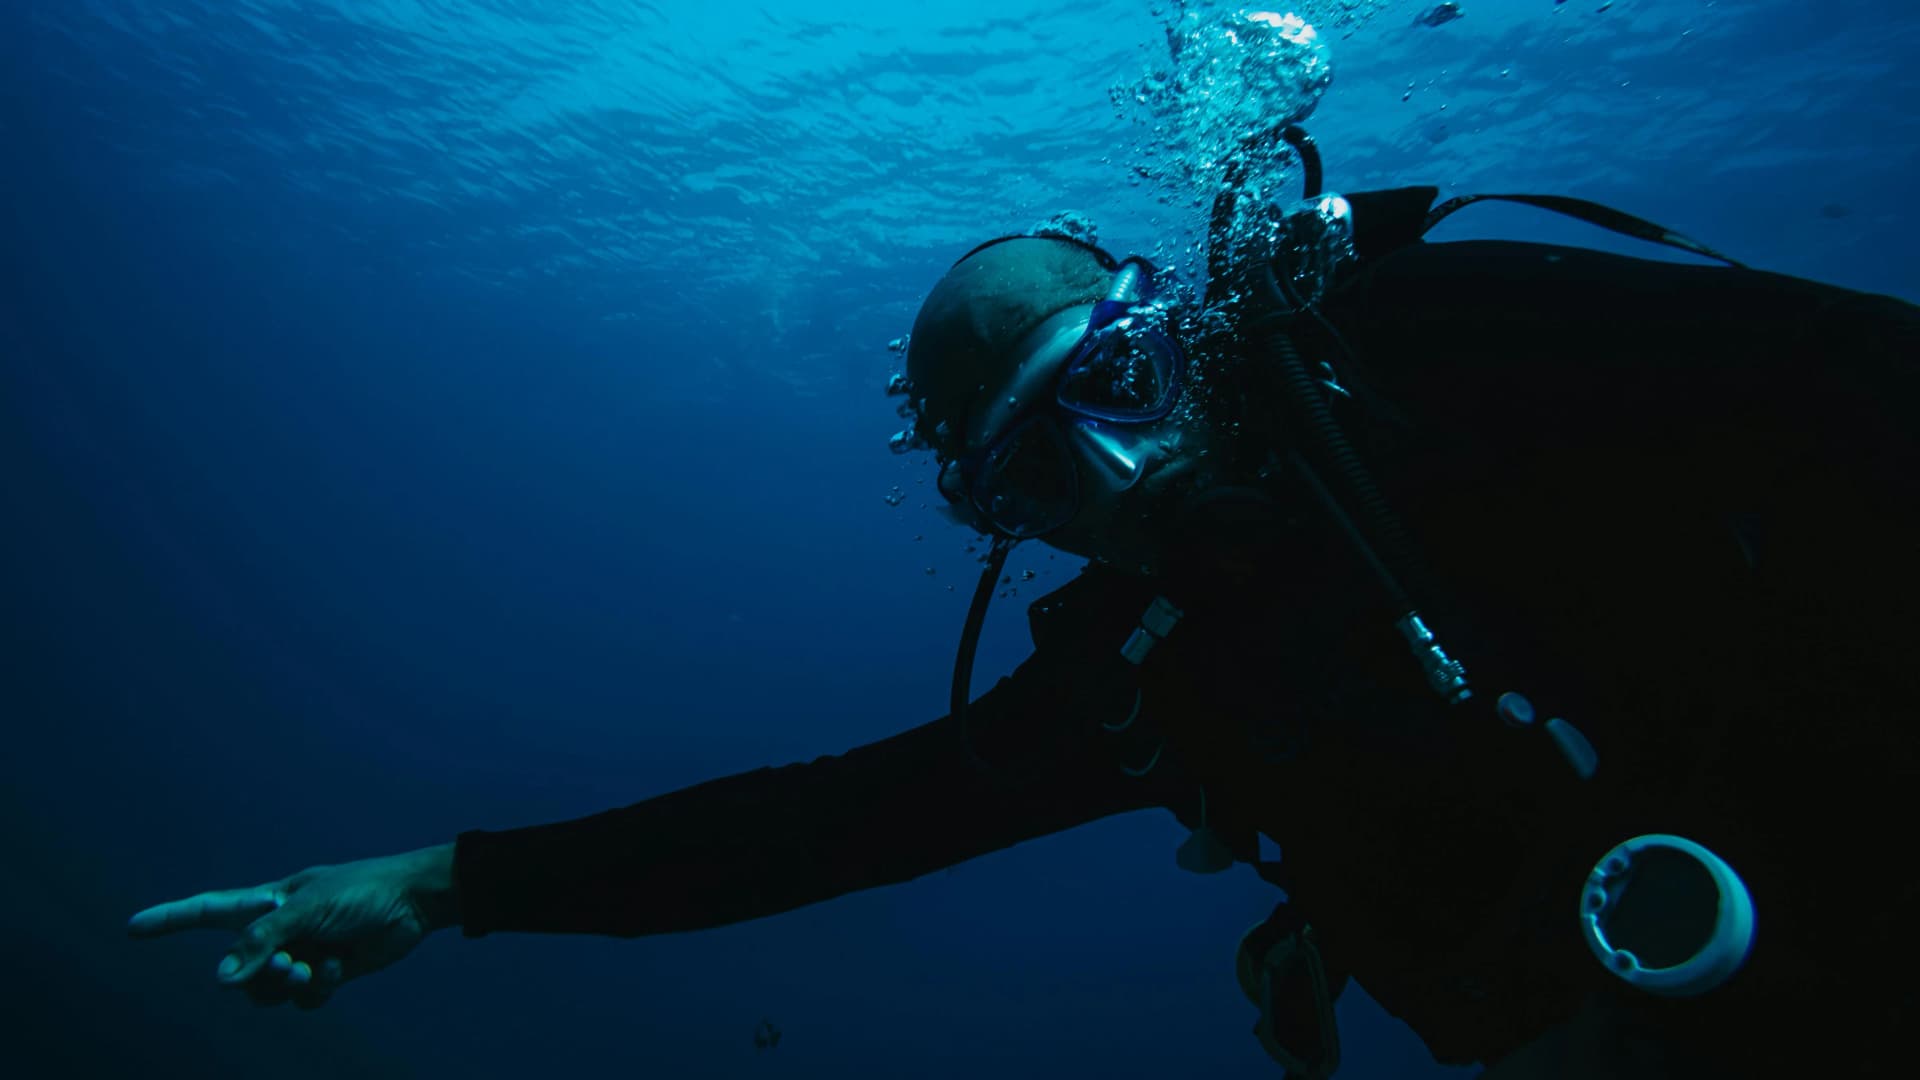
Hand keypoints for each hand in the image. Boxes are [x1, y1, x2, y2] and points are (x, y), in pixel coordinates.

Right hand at [127, 844, 456, 1008]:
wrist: (415, 903)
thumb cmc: (362, 891)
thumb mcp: (306, 909)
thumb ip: (262, 941)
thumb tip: (222, 979)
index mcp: (269, 902)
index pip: (209, 911)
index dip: (171, 919)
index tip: (133, 928)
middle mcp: (281, 929)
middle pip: (241, 969)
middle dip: (262, 973)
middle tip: (293, 963)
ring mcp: (303, 952)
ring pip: (269, 991)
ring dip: (288, 985)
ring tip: (314, 968)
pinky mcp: (329, 972)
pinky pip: (304, 999)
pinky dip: (320, 989)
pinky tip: (342, 966)